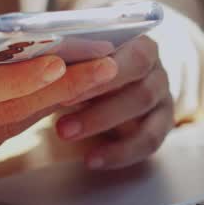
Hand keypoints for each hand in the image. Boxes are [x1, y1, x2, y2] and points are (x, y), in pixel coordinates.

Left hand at [53, 36, 172, 169]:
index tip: (68, 77)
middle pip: (140, 84)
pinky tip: (90, 160)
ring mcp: (161, 98)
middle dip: (100, 98)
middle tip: (61, 105)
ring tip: (63, 132)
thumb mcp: (79, 56)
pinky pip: (148, 142)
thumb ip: (70, 54)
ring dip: (100, 122)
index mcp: (141, 44)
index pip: (133, 55)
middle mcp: (157, 69)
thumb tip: (41, 58)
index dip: (104, 70)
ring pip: (140, 111)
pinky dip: (119, 154)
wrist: (105, 87)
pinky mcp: (160, 126)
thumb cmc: (88, 63)